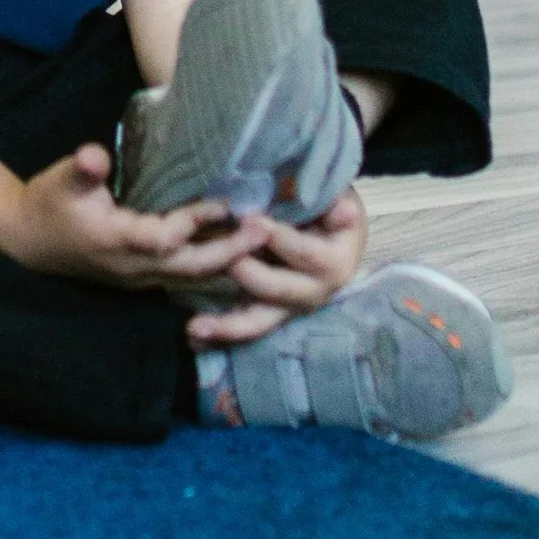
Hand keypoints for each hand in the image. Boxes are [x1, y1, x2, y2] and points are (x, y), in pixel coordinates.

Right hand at [0, 142, 270, 290]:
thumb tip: (94, 155)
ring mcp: (140, 278)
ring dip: (230, 262)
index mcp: (117, 240)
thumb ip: (82, 169)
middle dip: (231, 251)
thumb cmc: (49, 203)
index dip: (196, 221)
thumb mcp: (61, 180)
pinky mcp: (143, 279)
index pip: (165, 237)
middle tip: (267, 229)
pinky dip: (215, 270)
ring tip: (266, 242)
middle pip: (191, 267)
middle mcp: (134, 267)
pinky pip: (185, 279)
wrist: (28, 240)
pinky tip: (242, 257)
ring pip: (192, 277)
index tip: (228, 204)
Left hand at [186, 185, 369, 343]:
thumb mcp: (337, 198)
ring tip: (195, 327)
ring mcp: (291, 308)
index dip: (279, 238)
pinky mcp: (271, 314)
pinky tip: (194, 339)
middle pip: (277, 289)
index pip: (305, 253)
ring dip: (226, 326)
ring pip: (259, 321)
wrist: (334, 235)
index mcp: (335, 262)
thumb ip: (334, 203)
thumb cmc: (331, 207)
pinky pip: (245, 327)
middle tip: (224, 257)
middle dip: (248, 272)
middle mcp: (315, 292)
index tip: (251, 220)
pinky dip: (219, 332)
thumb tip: (345, 211)